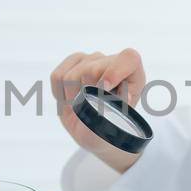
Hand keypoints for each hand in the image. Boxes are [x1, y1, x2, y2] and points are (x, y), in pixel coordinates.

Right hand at [49, 48, 145, 173]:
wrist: (96, 131)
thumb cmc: (111, 128)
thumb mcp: (117, 127)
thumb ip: (116, 114)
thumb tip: (117, 100)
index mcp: (133, 74)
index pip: (128, 58)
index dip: (114, 72)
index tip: (105, 91)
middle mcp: (113, 61)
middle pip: (91, 70)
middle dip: (86, 96)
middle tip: (92, 110)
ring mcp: (91, 59)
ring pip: (71, 76)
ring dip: (72, 98)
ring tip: (83, 107)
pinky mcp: (73, 62)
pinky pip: (57, 76)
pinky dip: (59, 94)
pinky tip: (71, 100)